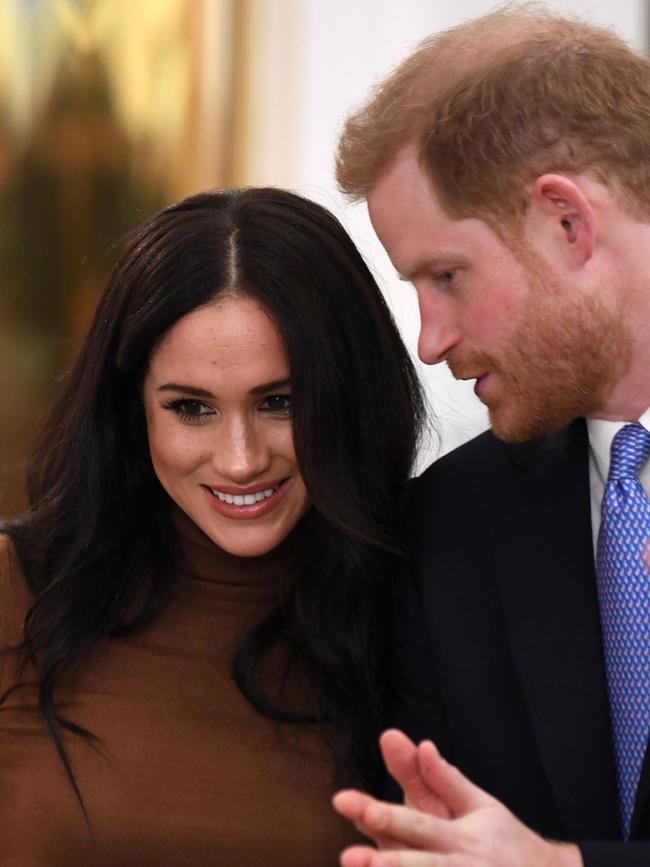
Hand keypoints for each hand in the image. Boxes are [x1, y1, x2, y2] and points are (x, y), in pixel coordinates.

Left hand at [332, 729, 582, 866]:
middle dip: (384, 862)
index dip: (385, 816)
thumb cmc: (508, 843)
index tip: (351, 805)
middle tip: (348, 857)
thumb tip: (423, 745)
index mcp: (462, 837)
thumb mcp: (483, 807)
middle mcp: (461, 866)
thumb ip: (446, 782)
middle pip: (418, 865)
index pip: (417, 824)